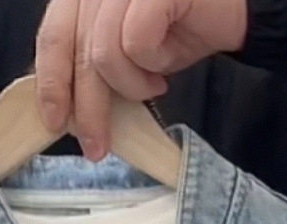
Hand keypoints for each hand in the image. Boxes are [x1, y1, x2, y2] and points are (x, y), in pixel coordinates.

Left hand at [35, 0, 248, 158]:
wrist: (236, 9)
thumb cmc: (179, 27)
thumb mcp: (124, 48)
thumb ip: (90, 62)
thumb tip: (62, 107)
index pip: (52, 34)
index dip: (50, 81)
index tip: (54, 121)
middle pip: (74, 49)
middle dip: (86, 106)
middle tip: (97, 146)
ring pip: (103, 52)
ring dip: (129, 85)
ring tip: (152, 87)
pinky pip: (136, 41)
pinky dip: (151, 64)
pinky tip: (165, 65)